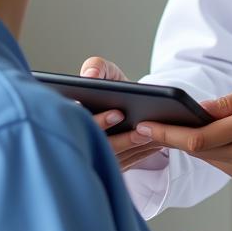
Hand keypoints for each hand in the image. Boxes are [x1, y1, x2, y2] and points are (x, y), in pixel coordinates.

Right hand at [78, 56, 165, 170]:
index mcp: (75, 117)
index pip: (78, 126)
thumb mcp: (105, 71)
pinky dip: (141, 153)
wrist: (128, 102)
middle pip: (99, 146)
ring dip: (133, 146)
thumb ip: (96, 66)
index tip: (118, 114)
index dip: (98, 121)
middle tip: (141, 128)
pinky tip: (156, 142)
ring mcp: (98, 156)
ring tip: (151, 133)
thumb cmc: (113, 86)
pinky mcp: (114, 164)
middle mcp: (83, 139)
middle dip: (120, 138)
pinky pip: (127, 162)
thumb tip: (90, 75)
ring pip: (115, 158)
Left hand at [135, 82, 231, 182]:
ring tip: (167, 130)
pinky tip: (201, 139)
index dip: (167, 135)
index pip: (198, 139)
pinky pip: (223, 165)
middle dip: (172, 140)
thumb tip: (195, 110)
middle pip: (199, 152)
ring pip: (209, 160)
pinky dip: (210, 152)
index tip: (145, 127)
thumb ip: (225, 103)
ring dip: (190, 147)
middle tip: (147, 125)